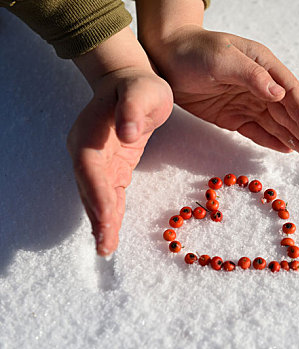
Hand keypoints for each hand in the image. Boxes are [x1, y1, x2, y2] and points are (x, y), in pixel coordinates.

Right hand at [69, 28, 172, 254]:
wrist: (130, 82)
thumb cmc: (139, 86)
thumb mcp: (143, 90)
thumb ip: (134, 108)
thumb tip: (127, 134)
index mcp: (90, 133)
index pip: (90, 169)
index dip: (97, 195)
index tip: (107, 219)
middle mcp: (86, 151)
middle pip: (89, 189)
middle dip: (97, 218)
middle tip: (106, 246)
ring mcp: (95, 160)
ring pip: (96, 196)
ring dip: (101, 222)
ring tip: (107, 247)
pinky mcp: (110, 166)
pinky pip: (109, 193)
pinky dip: (111, 213)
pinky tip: (113, 231)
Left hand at [143, 25, 298, 160]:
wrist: (165, 58)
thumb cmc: (194, 51)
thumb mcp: (222, 58)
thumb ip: (251, 76)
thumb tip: (279, 94)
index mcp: (265, 66)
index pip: (291, 93)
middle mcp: (262, 86)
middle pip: (291, 113)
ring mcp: (249, 102)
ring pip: (279, 125)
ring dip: (298, 141)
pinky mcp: (234, 116)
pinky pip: (258, 131)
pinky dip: (274, 142)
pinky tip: (290, 151)